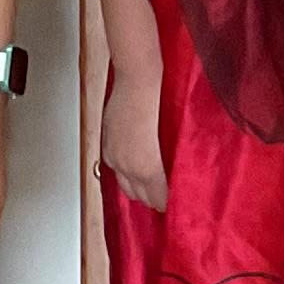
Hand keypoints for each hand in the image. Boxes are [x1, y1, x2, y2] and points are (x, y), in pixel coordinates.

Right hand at [97, 55, 168, 212]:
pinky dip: (126, 175)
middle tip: (166, 198)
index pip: (157, 197)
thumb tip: (176, 172)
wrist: (137, 78)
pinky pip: (115, 169)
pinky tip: (134, 169)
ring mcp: (113, 155)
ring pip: (124, 185)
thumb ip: (171, 159)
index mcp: (146, 166)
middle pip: (139, 196)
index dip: (167, 203)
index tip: (176, 204)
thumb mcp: (174, 132)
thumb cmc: (162, 100)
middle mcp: (126, 165)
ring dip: (138, 189)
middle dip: (152, 200)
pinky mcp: (106, 143)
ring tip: (152, 187)